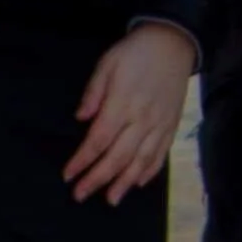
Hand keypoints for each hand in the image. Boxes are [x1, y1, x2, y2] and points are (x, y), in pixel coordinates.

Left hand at [66, 22, 196, 203]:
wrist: (173, 41)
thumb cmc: (135, 52)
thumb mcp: (108, 63)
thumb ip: (93, 92)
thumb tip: (80, 118)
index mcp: (122, 103)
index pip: (98, 140)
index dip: (82, 160)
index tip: (68, 175)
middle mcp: (142, 119)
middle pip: (117, 157)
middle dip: (97, 178)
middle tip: (80, 194)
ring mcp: (160, 124)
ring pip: (141, 161)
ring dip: (124, 183)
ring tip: (110, 199)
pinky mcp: (172, 125)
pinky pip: (161, 153)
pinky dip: (150, 171)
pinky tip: (138, 182)